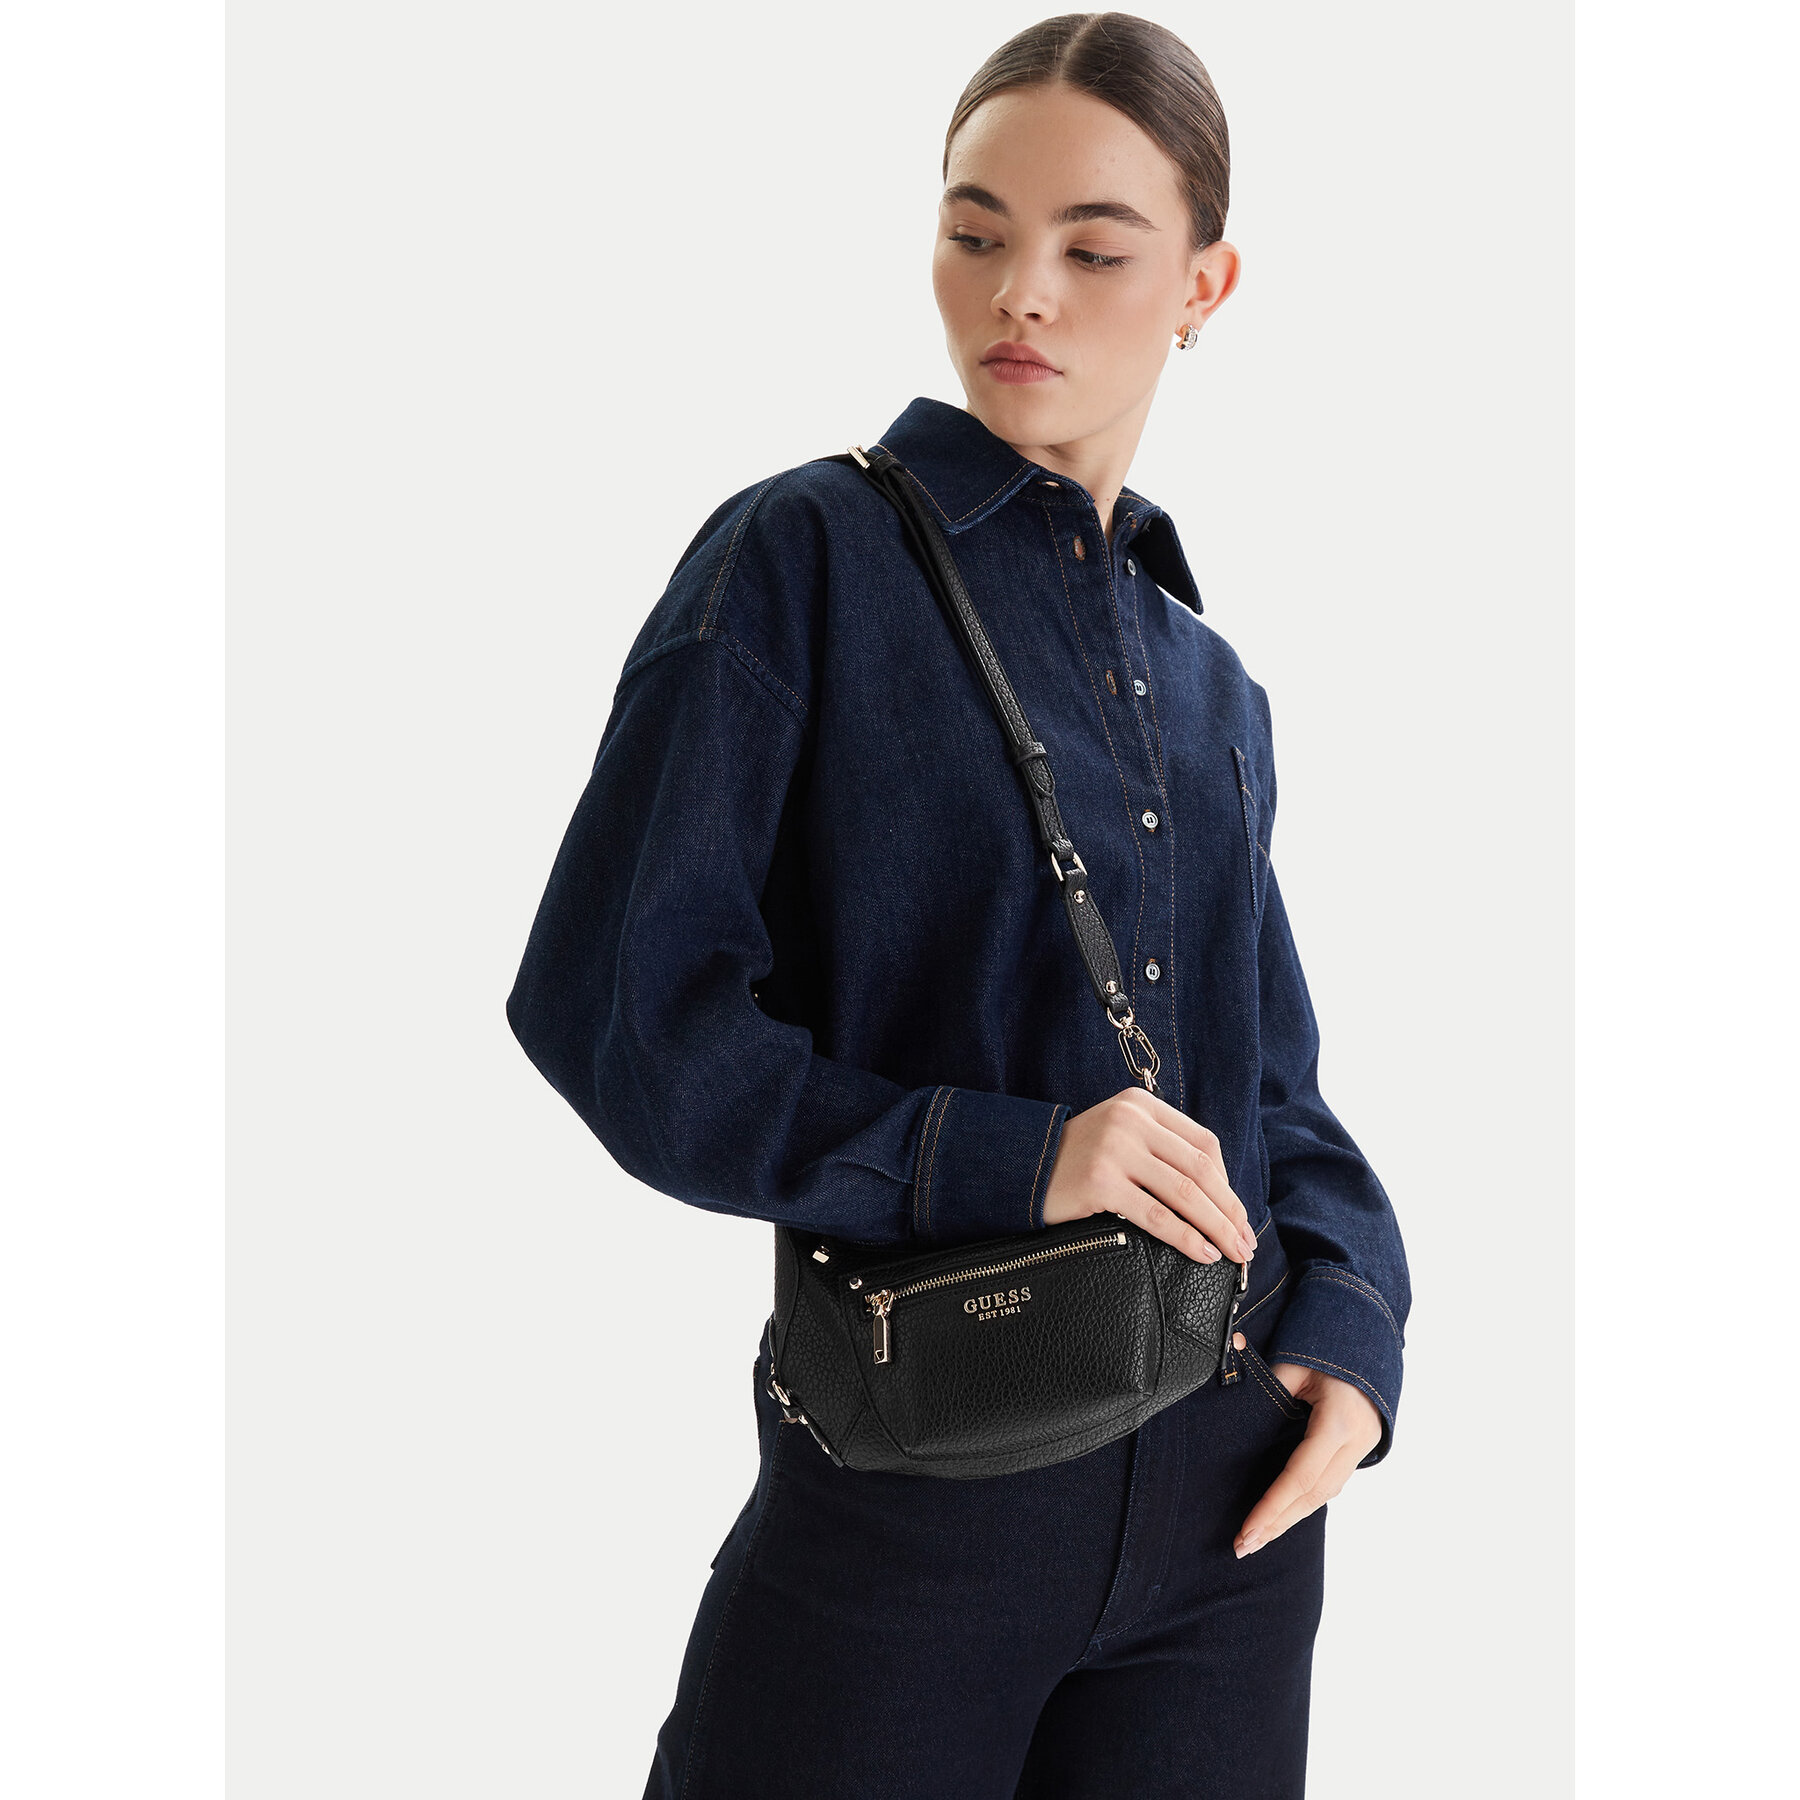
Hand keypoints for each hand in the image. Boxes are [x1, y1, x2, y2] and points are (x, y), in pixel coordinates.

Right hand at [1042, 1086, 1256, 1265]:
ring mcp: (1115, 1149)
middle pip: (1200, 1169)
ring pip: (1185, 1193)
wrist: (1023, 1169)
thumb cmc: (1079, 1161)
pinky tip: (1202, 1253)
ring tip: (1233, 1252)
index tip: (1237, 1215)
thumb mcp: (1121, 1136)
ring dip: (1217, 1227)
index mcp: (1142, 1105)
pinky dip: (1186, 1237)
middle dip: (1230, 1210)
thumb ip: (1161, 1149)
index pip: (1203, 1143)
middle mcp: (1130, 1120)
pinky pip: (1156, 1215)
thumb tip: (1218, 1195)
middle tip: (1246, 1242)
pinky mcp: (1100, 1181)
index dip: (1228, 1183)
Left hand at [1233, 1340, 1382, 1557]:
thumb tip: (1229, 1396)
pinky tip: (1282, 1515)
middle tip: (1242, 1547)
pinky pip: (1331, 1482)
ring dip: (1290, 1517)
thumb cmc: (1329, 1341)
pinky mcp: (1361, 1447)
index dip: (1274, 1506)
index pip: (1302, 1475)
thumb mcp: (1296, 1361)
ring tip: (1257, 1538)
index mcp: (1340, 1421)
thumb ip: (1268, 1388)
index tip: (1247, 1531)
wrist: (1372, 1331)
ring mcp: (1363, 1446)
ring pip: (1325, 1494)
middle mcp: (1356, 1441)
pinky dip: (1304, 1501)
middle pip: (1314, 1495)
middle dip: (1278, 1523)